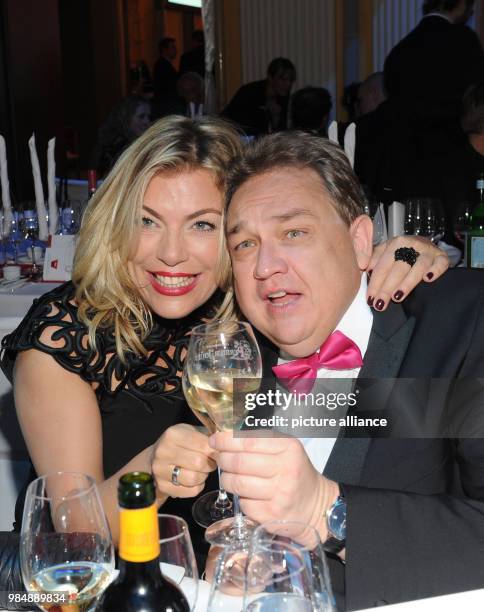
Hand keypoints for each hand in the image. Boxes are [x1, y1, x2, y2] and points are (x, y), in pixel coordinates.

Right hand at [151, 423, 216, 501]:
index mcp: (173, 434)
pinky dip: (197, 487)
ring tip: (201, 470)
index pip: (204, 445)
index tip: (219, 452)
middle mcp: (164, 452)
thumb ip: (209, 436)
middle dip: (210, 464)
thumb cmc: (179, 443)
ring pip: (194, 479)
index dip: (215, 450)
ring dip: (203, 476)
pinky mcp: (162, 487)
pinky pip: (190, 492)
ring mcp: (160, 471)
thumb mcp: (192, 432)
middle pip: (199, 463)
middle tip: (210, 461)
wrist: (154, 458)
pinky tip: (194, 479)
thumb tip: (231, 440)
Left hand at [209, 432, 338, 539]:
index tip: (215, 440)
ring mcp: (280, 493)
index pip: (248, 441)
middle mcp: (286, 469)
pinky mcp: (272, 514)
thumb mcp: (285, 449)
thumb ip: (259, 441)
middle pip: (239, 462)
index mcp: (288, 448)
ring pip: (238, 484)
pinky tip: (246, 494)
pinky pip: (244, 504)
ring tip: (229, 476)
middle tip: (220, 458)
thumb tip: (225, 436)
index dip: (226, 440)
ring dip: (227, 479)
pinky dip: (240, 498)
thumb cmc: (294, 472)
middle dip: (223, 459)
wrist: (315, 504)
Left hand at [367, 235, 448, 310]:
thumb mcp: (385, 253)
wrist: (424, 244)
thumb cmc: (400, 253)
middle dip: (387, 288)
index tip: (370, 299)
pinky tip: (428, 279)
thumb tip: (362, 268)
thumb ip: (372, 260)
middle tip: (381, 304)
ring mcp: (428, 250)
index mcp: (395, 244)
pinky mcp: (442, 256)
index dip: (375, 283)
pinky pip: (441, 263)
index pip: (382, 266)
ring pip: (418, 266)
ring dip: (407, 283)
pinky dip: (435, 270)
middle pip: (398, 268)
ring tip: (398, 297)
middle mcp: (411, 244)